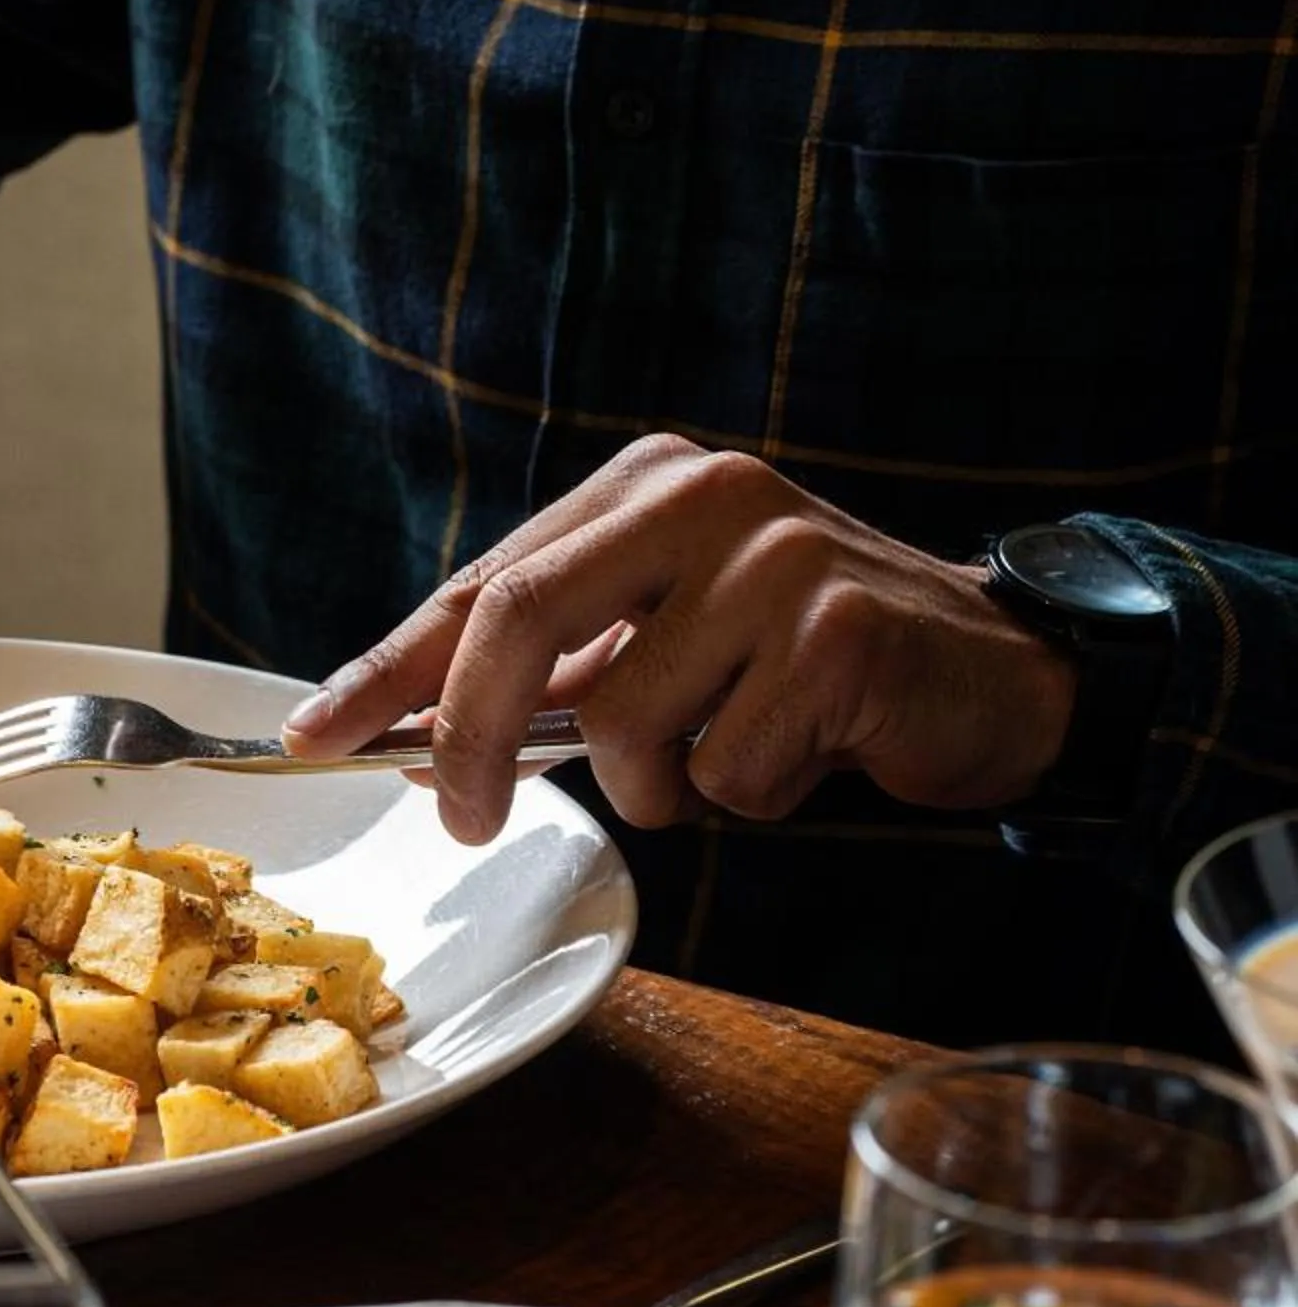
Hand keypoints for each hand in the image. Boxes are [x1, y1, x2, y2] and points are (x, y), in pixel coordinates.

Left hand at [280, 435, 1080, 843]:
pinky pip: (725, 768)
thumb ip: (554, 668)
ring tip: (732, 756)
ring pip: (623, 723)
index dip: (385, 667)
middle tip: (461, 819)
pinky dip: (747, 796)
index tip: (312, 735)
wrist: (994, 672)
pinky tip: (807, 755)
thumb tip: (408, 728)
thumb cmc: (802, 667)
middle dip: (468, 738)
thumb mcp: (664, 641)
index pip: (482, 581)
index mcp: (644, 487)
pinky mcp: (841, 635)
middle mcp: (704, 497)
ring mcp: (778, 557)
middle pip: (518, 619)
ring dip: (656, 786)